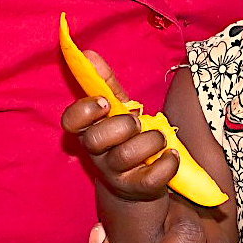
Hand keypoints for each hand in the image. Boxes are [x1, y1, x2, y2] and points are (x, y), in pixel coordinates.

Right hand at [61, 49, 178, 201]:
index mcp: (89, 131)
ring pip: (125, 156)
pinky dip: (167, 163)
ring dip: (150, 141)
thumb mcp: (116, 110)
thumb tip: (88, 53)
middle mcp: (97, 154)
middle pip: (95, 140)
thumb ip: (105, 84)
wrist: (137, 185)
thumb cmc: (126, 139)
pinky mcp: (138, 189)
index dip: (84, 111)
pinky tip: (172, 155)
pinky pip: (151, 178)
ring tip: (160, 137)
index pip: (70, 121)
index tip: (104, 103)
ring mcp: (116, 174)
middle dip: (121, 125)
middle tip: (138, 122)